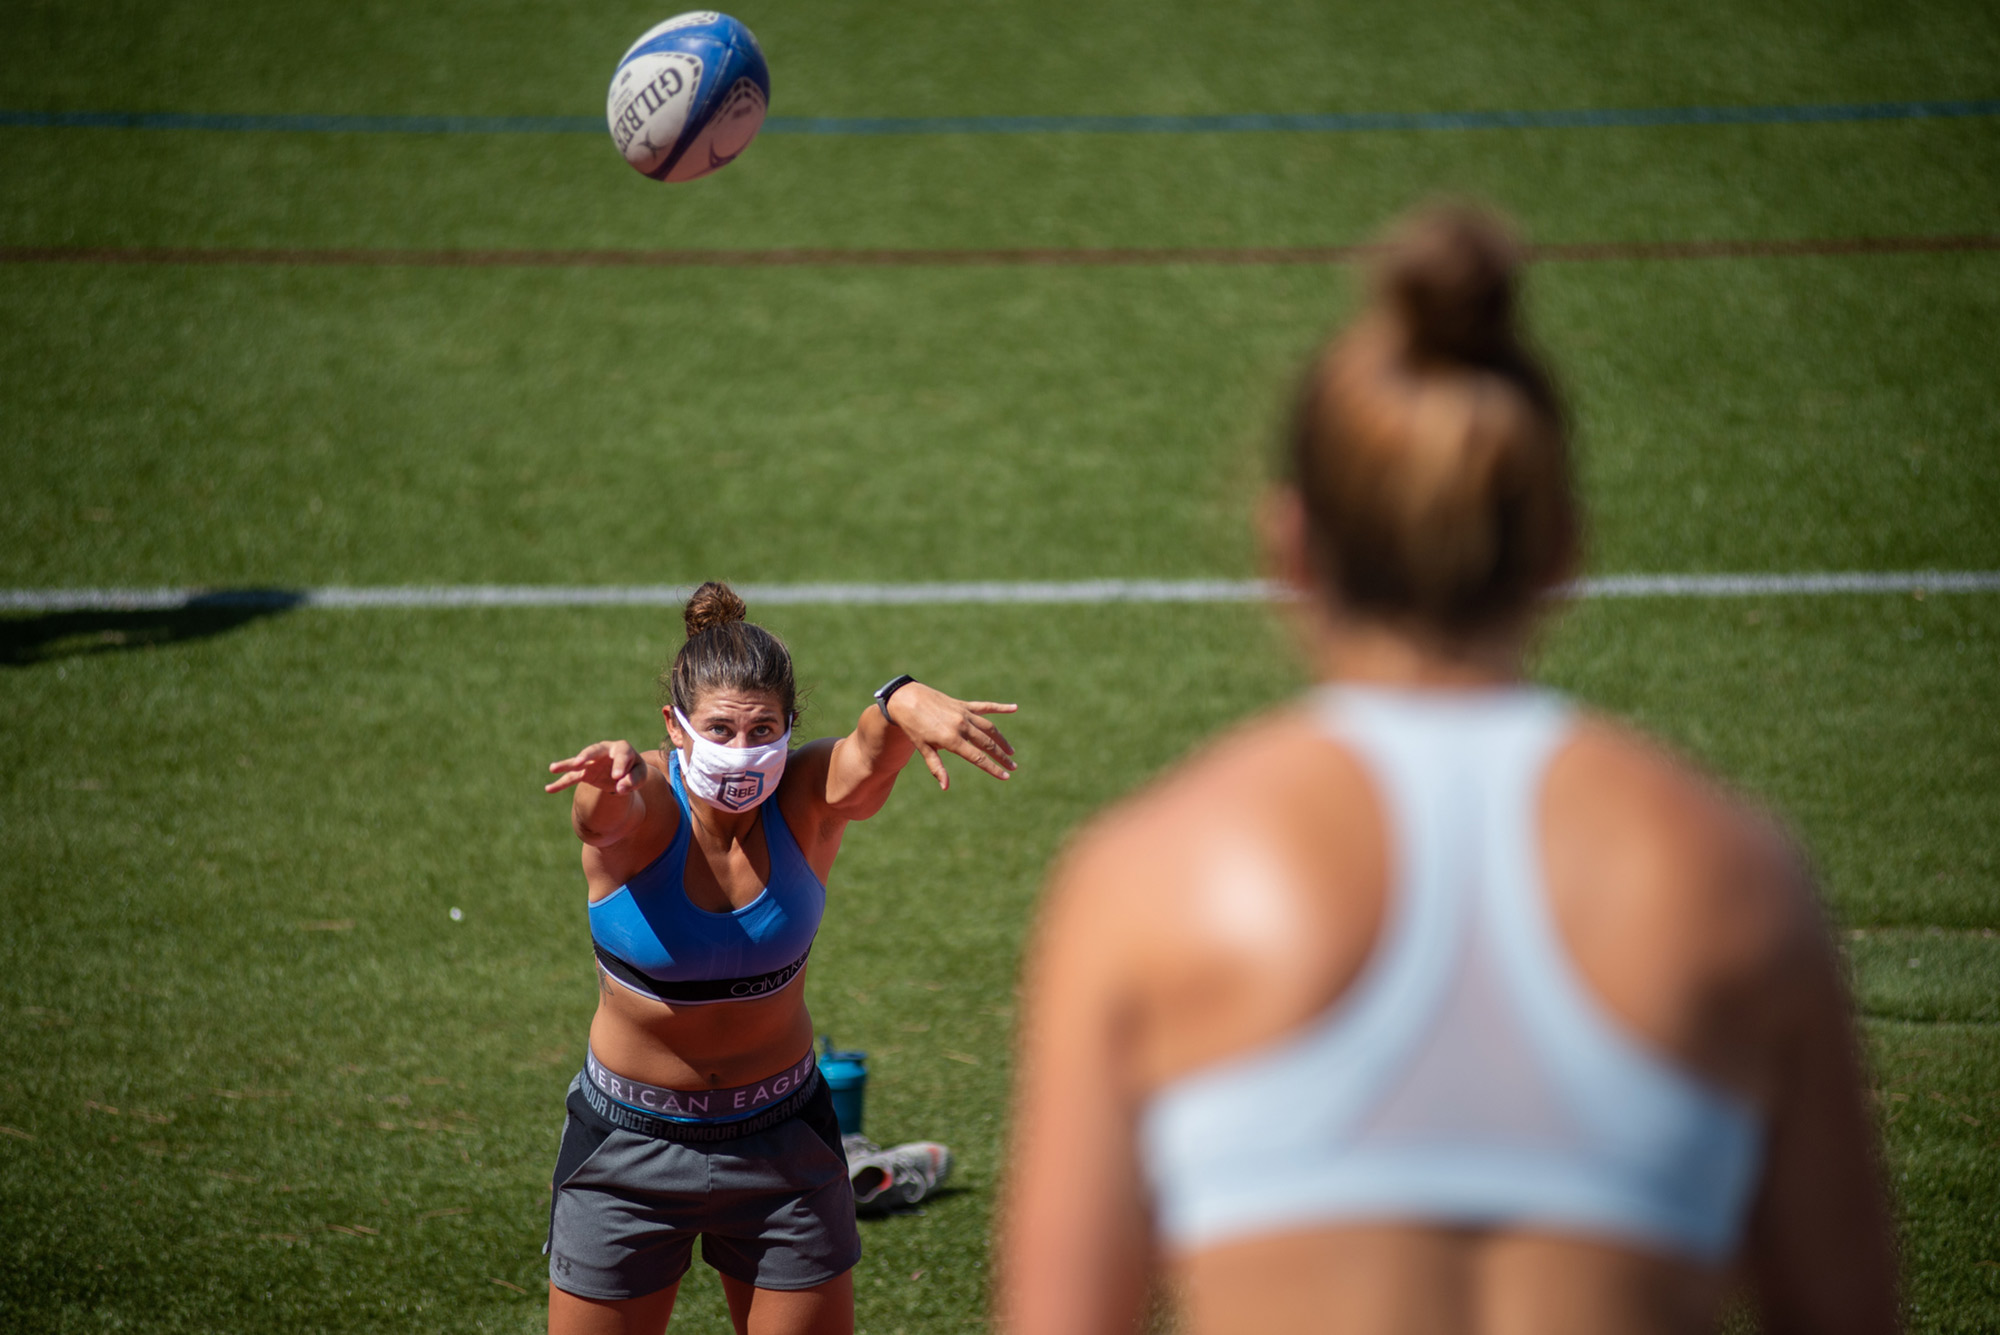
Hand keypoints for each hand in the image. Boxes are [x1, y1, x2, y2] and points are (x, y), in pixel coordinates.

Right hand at [545, 740, 646, 794]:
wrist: (625, 773)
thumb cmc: (634, 771)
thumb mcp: (640, 776)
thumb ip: (633, 781)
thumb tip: (620, 789)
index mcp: (622, 749)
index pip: (621, 754)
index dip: (619, 765)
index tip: (617, 777)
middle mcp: (604, 751)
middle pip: (594, 750)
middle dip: (586, 755)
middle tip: (579, 762)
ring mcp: (592, 761)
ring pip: (578, 761)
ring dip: (567, 764)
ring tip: (553, 768)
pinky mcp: (584, 771)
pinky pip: (571, 777)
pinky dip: (561, 783)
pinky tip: (549, 789)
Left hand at [885, 685, 1017, 788]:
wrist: (906, 699)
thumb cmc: (913, 727)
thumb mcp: (923, 749)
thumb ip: (937, 767)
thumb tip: (945, 787)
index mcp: (951, 739)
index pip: (978, 758)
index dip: (993, 768)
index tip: (1005, 776)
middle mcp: (961, 726)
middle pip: (987, 744)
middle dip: (1001, 757)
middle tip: (1013, 767)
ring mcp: (964, 714)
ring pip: (989, 727)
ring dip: (1001, 740)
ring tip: (1011, 751)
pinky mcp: (963, 705)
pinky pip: (985, 706)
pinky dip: (1000, 708)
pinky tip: (1014, 708)